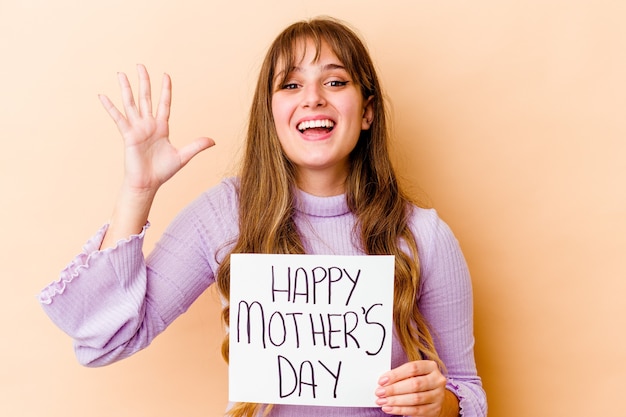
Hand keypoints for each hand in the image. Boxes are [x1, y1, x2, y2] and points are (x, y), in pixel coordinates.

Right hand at [99, 64, 213, 194]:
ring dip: (126, 89)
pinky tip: (102, 96)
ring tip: (121, 74)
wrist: (148, 183)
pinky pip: (118, 118)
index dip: (165, 90)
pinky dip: (110, 107)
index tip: (166, 75)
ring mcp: (137, 128)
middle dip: (144, 81)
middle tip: (140, 65)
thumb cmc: (163, 171)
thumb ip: (197, 146)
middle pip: (146, 98)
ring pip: (131, 104)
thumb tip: (213, 141)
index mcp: (162, 127)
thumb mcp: (183, 156)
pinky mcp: (127, 135)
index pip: (164, 104)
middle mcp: (148, 124)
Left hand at [375, 360, 449, 416]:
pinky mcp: (435, 409)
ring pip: (415, 399)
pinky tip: (389, 408)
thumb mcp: (412, 374)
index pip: (412, 368)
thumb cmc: (419, 381)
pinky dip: (400, 410)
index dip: (396, 374)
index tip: (382, 381)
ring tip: (382, 401)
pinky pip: (416, 410)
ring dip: (395, 401)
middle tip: (380, 392)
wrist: (433, 395)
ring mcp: (438, 395)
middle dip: (394, 389)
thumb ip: (400, 375)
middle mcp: (437, 380)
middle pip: (414, 384)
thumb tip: (383, 381)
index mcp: (431, 366)